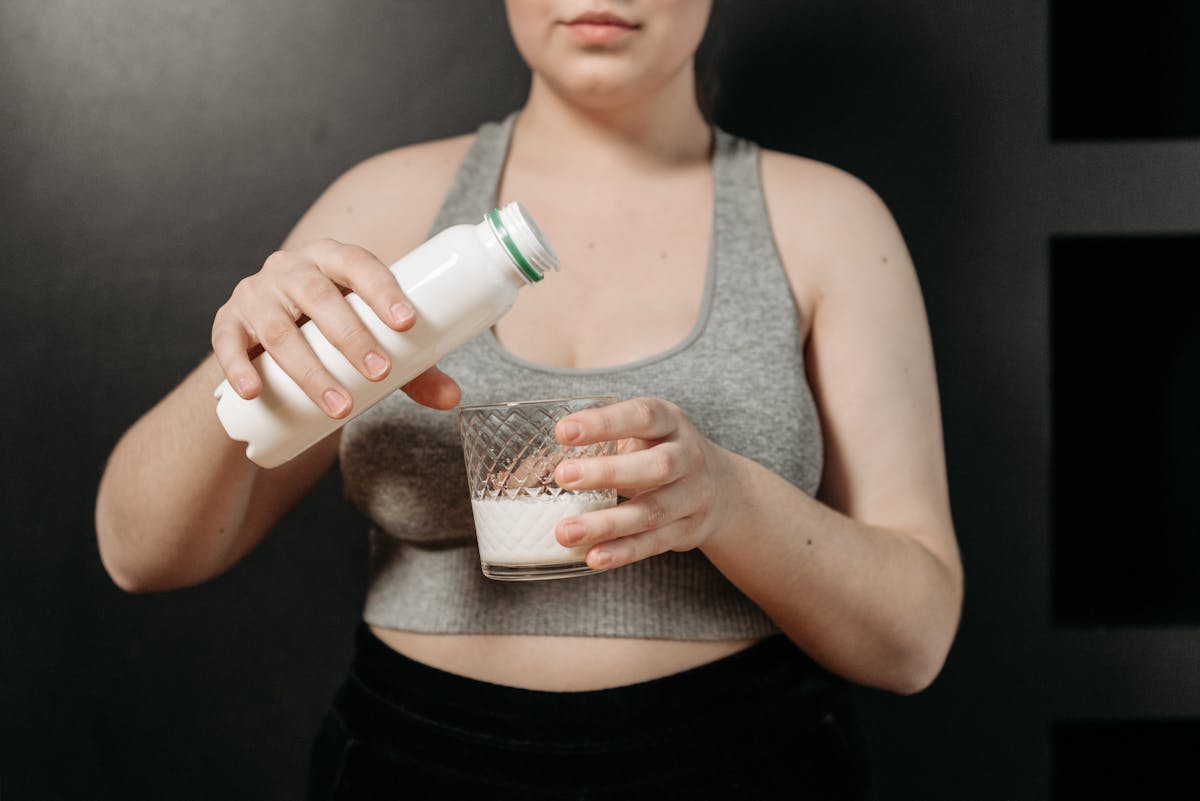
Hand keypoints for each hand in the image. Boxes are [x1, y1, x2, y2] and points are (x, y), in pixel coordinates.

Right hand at [211, 238, 459, 417]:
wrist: (273, 339)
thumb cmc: (334, 332)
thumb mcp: (372, 341)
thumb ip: (413, 368)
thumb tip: (453, 398)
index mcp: (331, 259)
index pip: (358, 263)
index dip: (382, 288)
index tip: (407, 322)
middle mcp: (289, 268)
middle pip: (317, 295)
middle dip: (351, 336)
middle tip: (381, 374)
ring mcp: (255, 294)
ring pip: (277, 327)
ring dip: (308, 370)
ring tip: (341, 407)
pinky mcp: (228, 322)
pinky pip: (227, 341)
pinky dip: (237, 367)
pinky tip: (254, 390)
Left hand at [552, 397, 733, 569]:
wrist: (721, 487)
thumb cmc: (655, 452)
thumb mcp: (635, 436)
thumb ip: (590, 448)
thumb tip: (513, 478)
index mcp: (669, 421)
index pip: (640, 416)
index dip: (603, 423)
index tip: (562, 431)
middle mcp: (687, 455)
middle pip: (656, 466)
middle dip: (608, 472)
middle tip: (562, 477)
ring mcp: (693, 495)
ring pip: (652, 510)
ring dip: (607, 523)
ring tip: (565, 531)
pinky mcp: (688, 529)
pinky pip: (654, 543)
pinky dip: (623, 552)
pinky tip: (593, 557)